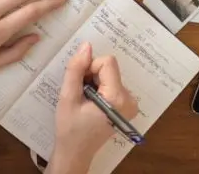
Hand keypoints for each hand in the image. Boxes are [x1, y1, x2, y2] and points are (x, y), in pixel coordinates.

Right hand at [48, 42, 137, 173]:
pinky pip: (113, 83)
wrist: (76, 152)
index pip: (107, 62)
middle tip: (81, 94)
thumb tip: (86, 46)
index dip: (89, 68)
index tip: (80, 84)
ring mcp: (131, 103)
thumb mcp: (68, 97)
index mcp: (117, 98)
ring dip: (95, 82)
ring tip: (85, 101)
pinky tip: (92, 103)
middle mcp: (130, 99)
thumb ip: (76, 69)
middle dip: (91, 75)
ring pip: (110, 74)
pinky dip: (100, 88)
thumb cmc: (70, 128)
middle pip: (109, 68)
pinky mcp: (127, 105)